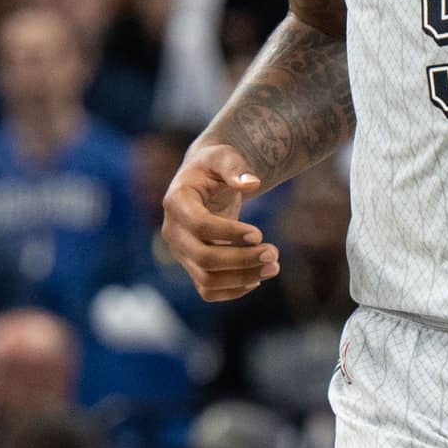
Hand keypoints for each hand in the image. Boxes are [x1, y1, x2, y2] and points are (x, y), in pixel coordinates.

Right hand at [163, 137, 277, 300]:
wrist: (204, 180)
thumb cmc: (214, 165)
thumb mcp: (224, 156)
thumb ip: (235, 167)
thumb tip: (251, 183)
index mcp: (176, 201)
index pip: (199, 225)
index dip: (229, 233)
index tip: (259, 233)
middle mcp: (173, 231)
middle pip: (203, 258)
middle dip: (242, 260)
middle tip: (274, 253)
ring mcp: (181, 252)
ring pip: (207, 280)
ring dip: (243, 278)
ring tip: (274, 266)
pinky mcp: (192, 266)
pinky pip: (208, 290)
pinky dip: (234, 290)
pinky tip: (258, 278)